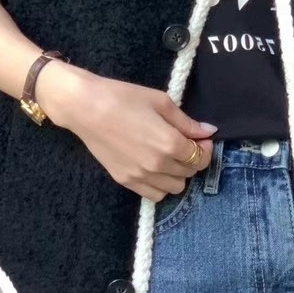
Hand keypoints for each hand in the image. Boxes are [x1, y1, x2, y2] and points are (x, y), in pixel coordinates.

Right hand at [36, 62, 215, 201]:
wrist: (85, 108)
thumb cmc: (123, 98)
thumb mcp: (160, 102)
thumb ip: (186, 122)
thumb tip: (208, 131)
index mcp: (170, 144)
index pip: (201, 157)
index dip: (205, 148)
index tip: (200, 138)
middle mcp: (158, 166)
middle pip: (190, 173)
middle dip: (192, 159)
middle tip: (183, 144)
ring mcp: (141, 176)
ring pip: (175, 188)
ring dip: (178, 175)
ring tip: (168, 158)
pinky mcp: (125, 181)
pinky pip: (154, 195)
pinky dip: (160, 185)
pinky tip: (155, 169)